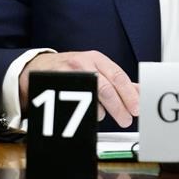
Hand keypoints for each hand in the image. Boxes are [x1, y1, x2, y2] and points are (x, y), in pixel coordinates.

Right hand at [19, 51, 139, 127]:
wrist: (38, 66)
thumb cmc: (73, 69)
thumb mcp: (96, 68)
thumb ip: (117, 80)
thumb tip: (140, 92)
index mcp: (96, 58)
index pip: (118, 76)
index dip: (129, 94)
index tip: (137, 108)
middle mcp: (82, 63)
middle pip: (105, 88)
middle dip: (118, 107)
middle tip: (126, 120)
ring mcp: (67, 74)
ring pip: (90, 98)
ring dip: (100, 111)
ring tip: (103, 114)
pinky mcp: (54, 85)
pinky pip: (73, 105)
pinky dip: (83, 112)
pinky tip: (86, 113)